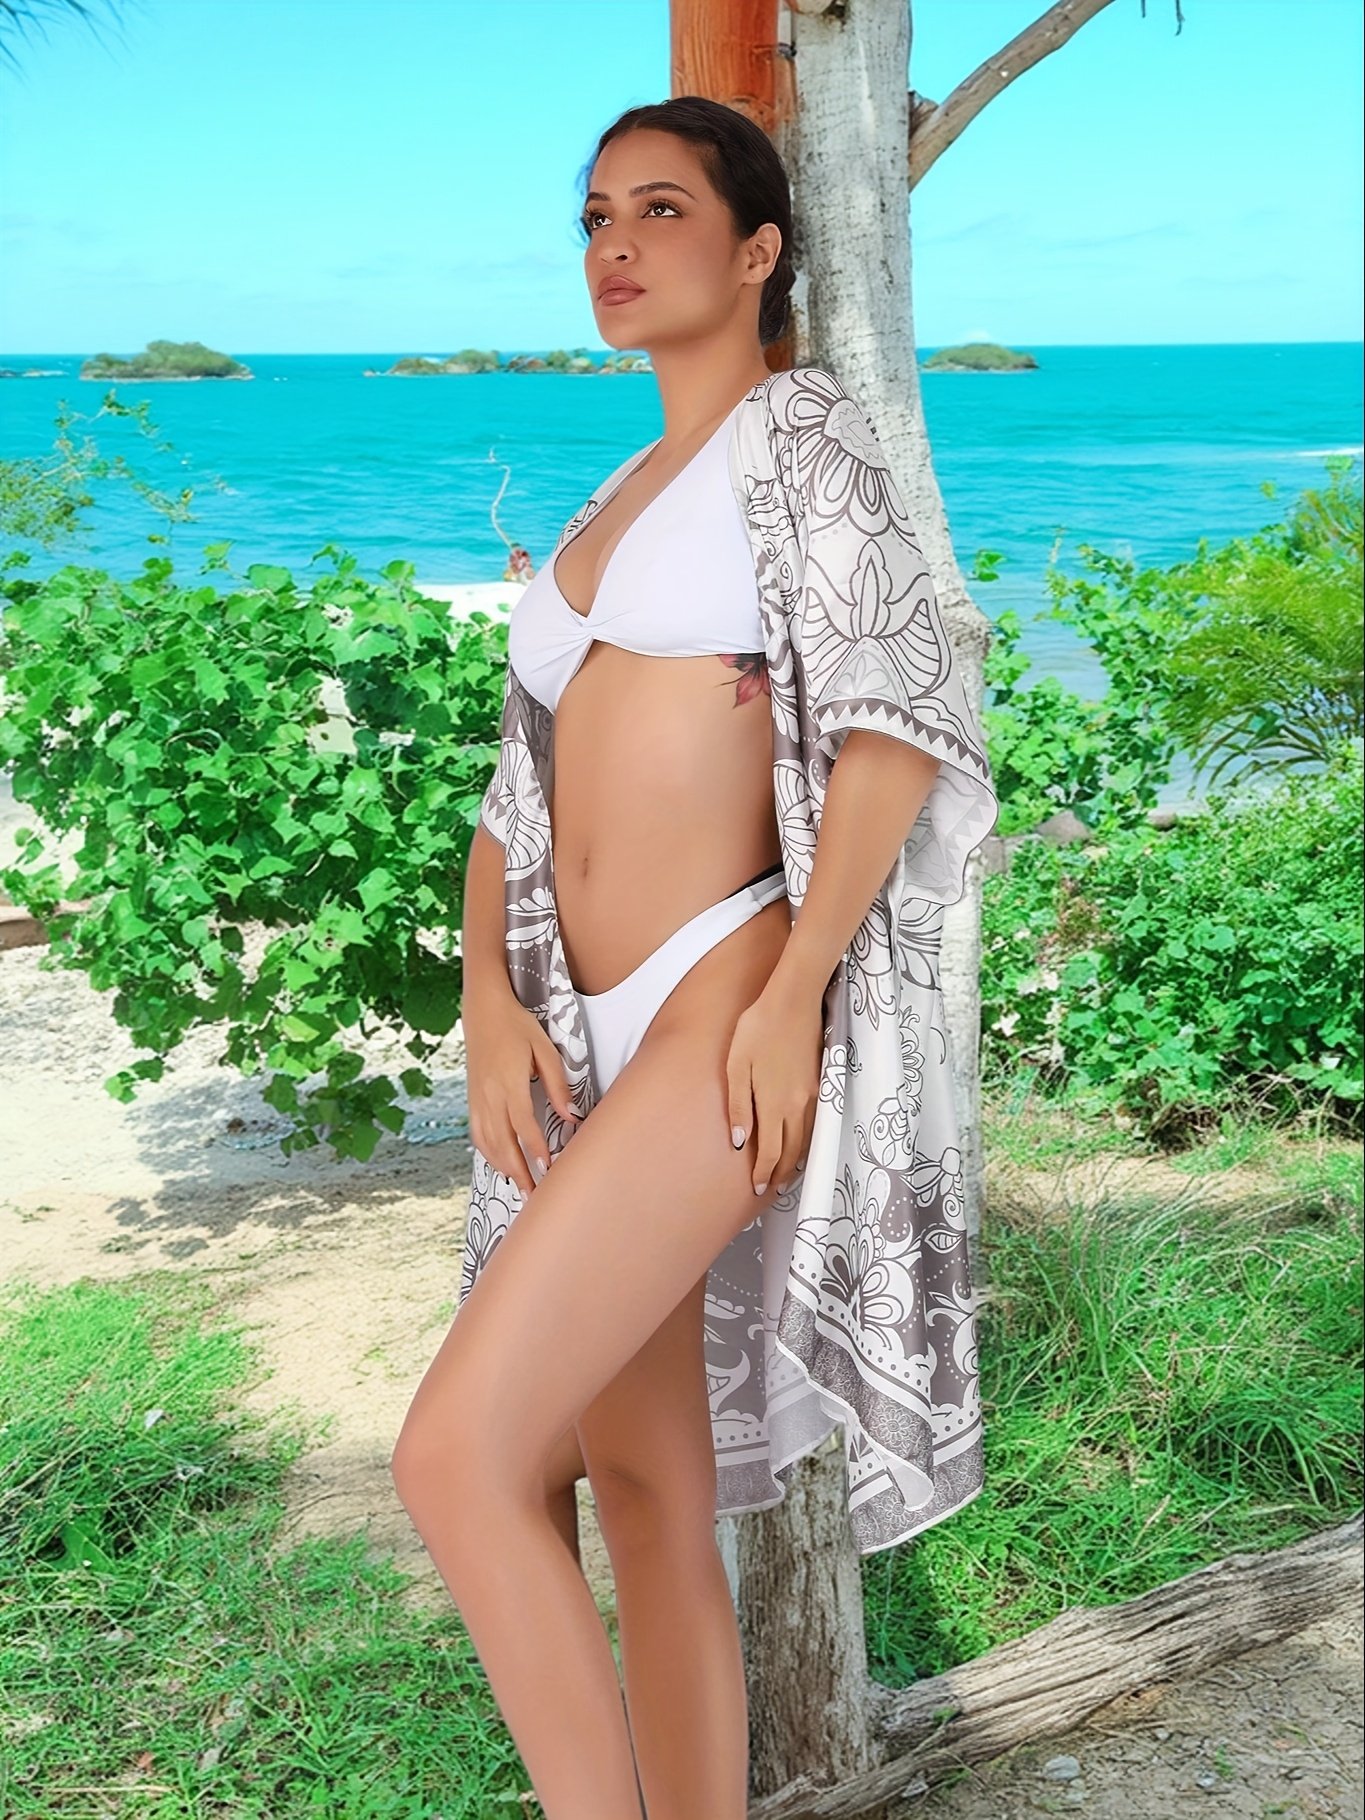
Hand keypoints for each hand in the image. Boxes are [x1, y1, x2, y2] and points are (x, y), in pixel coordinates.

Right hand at [464, 988, 579, 1197]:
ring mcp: (477, 1099)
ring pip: (488, 1143)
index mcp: (509, 1083)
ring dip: (504, 1168)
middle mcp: (489, 1095)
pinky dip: (490, 1154)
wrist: (482, 1010)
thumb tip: (571, 1115)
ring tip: (521, 1187)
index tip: (550, 1170)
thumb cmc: (516, 1025)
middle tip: (535, 1196)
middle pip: (503, 1143)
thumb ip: (558, 1084)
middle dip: (520, 1173)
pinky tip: (501, 1164)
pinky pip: (478, 1134)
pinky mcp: (472, 1099)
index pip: (524, 1126)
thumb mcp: (544, 1048)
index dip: (536, 1151)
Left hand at [725, 978, 823, 1197]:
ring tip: (787, 1173)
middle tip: (772, 1188)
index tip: (757, 1188)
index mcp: (774, 1104)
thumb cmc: (758, 1028)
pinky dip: (809, 1140)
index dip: (764, 1174)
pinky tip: (802, 1141)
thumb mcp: (736, 1066)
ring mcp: (814, 1095)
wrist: (793, 1000)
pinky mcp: (822, 1083)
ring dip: (797, 1160)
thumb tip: (739, 1142)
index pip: (770, 1152)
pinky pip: (817, 1123)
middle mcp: (797, 1106)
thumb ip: (738, 1106)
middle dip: (782, 1174)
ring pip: (807, 1140)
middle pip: (792, 1152)